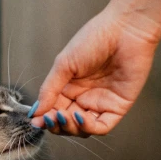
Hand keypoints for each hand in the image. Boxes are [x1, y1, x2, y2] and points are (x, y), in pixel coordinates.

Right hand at [31, 2, 160, 136]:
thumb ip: (49, 90)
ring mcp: (101, 103)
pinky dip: (88, 127)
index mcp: (70, 86)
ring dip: (70, 128)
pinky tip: (79, 117)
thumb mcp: (63, 64)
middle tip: (50, 118)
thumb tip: (35, 112)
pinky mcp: (118, 107)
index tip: (37, 121)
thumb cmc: (94, 39)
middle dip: (56, 125)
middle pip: (67, 123)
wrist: (125, 30)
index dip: (45, 118)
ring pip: (82, 129)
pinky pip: (101, 126)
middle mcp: (85, 97)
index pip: (54, 110)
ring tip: (63, 116)